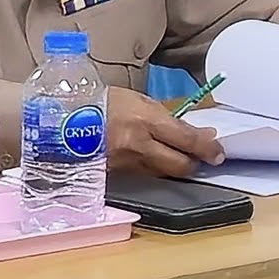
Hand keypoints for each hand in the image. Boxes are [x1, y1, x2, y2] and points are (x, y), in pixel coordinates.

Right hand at [107, 87, 224, 177]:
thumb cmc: (102, 103)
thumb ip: (168, 119)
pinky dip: (151, 170)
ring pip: (161, 173)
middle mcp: (138, 146)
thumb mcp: (139, 101)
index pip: (187, 140)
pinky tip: (152, 161)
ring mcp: (125, 164)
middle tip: (200, 159)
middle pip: (178, 165)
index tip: (218, 153)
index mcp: (146, 121)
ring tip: (176, 157)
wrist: (60, 119)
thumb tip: (198, 133)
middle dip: (193, 164)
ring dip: (172, 167)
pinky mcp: (114, 176)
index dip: (207, 149)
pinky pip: (142, 176)